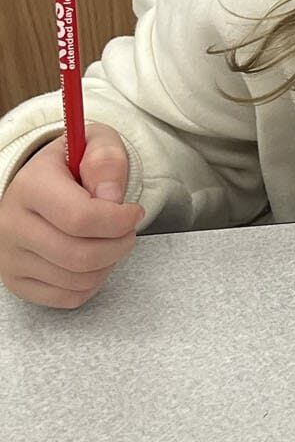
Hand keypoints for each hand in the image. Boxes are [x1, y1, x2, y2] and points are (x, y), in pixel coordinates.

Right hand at [0, 125, 142, 308]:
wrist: (40, 182)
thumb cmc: (73, 165)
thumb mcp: (95, 144)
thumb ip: (106, 160)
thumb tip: (110, 196)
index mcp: (29, 187)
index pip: (81, 218)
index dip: (120, 220)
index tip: (134, 211)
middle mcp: (11, 225)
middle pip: (81, 256)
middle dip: (120, 244)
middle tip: (127, 229)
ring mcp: (10, 257)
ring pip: (79, 280)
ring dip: (109, 262)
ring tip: (109, 240)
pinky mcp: (16, 281)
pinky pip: (69, 297)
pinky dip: (93, 282)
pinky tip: (93, 258)